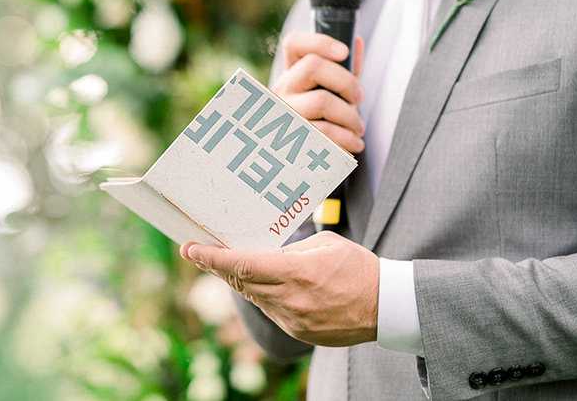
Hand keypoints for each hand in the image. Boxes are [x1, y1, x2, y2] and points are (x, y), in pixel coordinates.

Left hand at [181, 232, 378, 346]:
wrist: (386, 307)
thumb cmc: (358, 268)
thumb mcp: (325, 245)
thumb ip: (291, 249)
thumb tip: (264, 251)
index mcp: (297, 273)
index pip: (243, 265)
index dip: (212, 258)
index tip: (190, 248)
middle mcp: (291, 299)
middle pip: (240, 282)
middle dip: (215, 266)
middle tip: (196, 252)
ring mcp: (293, 320)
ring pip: (253, 296)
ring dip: (237, 279)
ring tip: (223, 262)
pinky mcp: (298, 332)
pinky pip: (270, 309)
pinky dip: (260, 294)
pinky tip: (258, 282)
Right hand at [271, 33, 365, 152]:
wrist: (299, 161)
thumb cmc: (318, 121)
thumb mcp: (328, 93)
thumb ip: (344, 69)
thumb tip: (356, 41)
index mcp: (292, 74)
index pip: (295, 44)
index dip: (319, 42)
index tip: (344, 52)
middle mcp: (283, 89)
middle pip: (313, 66)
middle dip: (346, 81)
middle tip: (358, 97)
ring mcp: (284, 112)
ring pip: (322, 100)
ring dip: (350, 116)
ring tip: (357, 128)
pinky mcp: (290, 136)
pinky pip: (323, 131)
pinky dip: (346, 139)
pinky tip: (352, 144)